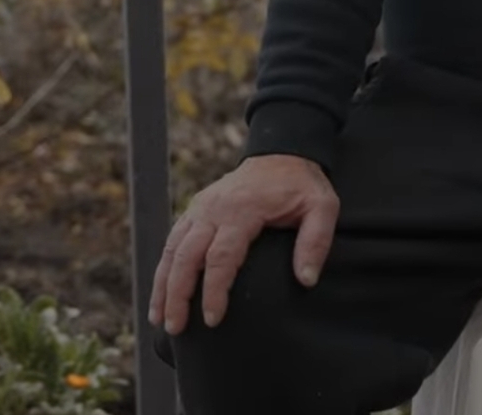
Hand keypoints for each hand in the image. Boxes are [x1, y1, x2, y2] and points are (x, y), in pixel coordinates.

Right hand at [151, 153, 338, 335]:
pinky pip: (173, 241)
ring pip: (173, 249)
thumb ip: (315, 241)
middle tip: (175, 328)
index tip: (213, 320)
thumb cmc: (302, 185)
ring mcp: (201, 208)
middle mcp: (214, 208)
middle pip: (187, 256)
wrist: (281, 153)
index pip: (221, 256)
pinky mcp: (195, 210)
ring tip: (160, 319)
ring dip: (163, 285)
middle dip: (178, 294)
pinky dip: (164, 268)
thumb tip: (306, 280)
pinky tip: (161, 292)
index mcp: (243, 209)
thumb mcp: (322, 207)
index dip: (214, 290)